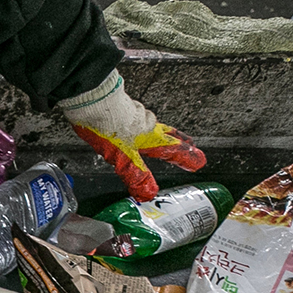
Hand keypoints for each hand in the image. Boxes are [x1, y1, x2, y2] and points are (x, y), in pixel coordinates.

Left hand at [59, 70, 205, 201]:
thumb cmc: (110, 126)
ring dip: (160, 131)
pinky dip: (139, 123)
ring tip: (162, 135)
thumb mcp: (124, 157)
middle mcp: (147, 124)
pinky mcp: (121, 107)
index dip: (186, 157)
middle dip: (179, 140)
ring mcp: (135, 114)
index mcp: (151, 137)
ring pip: (153, 124)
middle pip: (168, 133)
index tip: (199, 162)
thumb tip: (147, 192)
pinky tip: (130, 124)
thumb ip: (136, 174)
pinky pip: (135, 117)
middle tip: (189, 143)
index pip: (175, 149)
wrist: (94, 100)